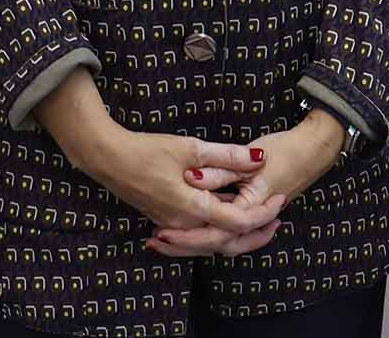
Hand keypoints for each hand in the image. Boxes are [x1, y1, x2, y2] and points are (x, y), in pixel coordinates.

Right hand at [33, 71, 275, 237]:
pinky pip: (199, 234)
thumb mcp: (190, 148)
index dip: (263, 213)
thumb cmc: (146, 150)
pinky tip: (229, 211)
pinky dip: (218, 228)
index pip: (238, 222)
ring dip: (239, 232)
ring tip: (263, 219)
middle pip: (229, 241)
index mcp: (192, 207)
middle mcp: (184, 224)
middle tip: (279, 218)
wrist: (107, 158)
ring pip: (213, 240)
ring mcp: (173, 225)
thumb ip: (227, 156)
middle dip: (258, 232)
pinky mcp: (166, 220)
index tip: (281, 198)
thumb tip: (259, 157)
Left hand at [154, 111, 343, 257]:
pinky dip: (205, 229)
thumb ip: (222, 168)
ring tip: (162, 239)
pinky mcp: (249, 209)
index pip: (217, 232)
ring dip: (192, 241)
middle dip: (185, 247)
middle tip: (154, 242)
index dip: (188, 236)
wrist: (315, 150)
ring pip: (220, 240)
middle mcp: (252, 217)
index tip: (162, 232)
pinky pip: (226, 228)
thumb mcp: (252, 155)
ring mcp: (252, 216)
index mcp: (252, 206)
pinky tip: (185, 225)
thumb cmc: (286, 149)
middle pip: (217, 244)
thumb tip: (192, 178)